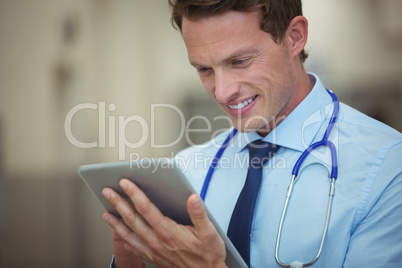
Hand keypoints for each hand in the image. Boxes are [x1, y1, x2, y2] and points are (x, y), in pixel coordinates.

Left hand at [102, 179, 226, 267]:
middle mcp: (157, 241)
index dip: (134, 193)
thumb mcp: (209, 233)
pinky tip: (120, 235)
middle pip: (132, 219)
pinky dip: (124, 239)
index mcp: (168, 232)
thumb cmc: (208, 256)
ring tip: (106, 213)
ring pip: (129, 234)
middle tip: (107, 192)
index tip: (125, 183)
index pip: (146, 208)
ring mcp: (153, 251)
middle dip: (118, 203)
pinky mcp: (153, 258)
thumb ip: (199, 214)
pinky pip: (133, 247)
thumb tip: (192, 198)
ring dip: (116, 222)